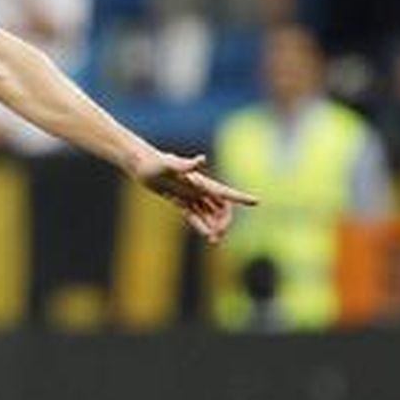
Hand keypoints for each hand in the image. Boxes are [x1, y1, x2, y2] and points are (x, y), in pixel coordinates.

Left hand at [130, 149, 257, 243]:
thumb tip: (202, 159)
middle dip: (224, 220)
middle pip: (220, 206)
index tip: (256, 201)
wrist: (142, 165)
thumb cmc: (156, 161)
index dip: (240, 197)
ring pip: (209, 213)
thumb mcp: (169, 163)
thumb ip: (186, 164)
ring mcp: (190, 195)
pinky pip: (195, 216)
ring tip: (215, 240)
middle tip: (220, 234)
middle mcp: (198, 189)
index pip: (224, 192)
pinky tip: (208, 236)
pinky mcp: (180, 200)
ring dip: (214, 226)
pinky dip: (202, 225)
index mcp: (200, 182)